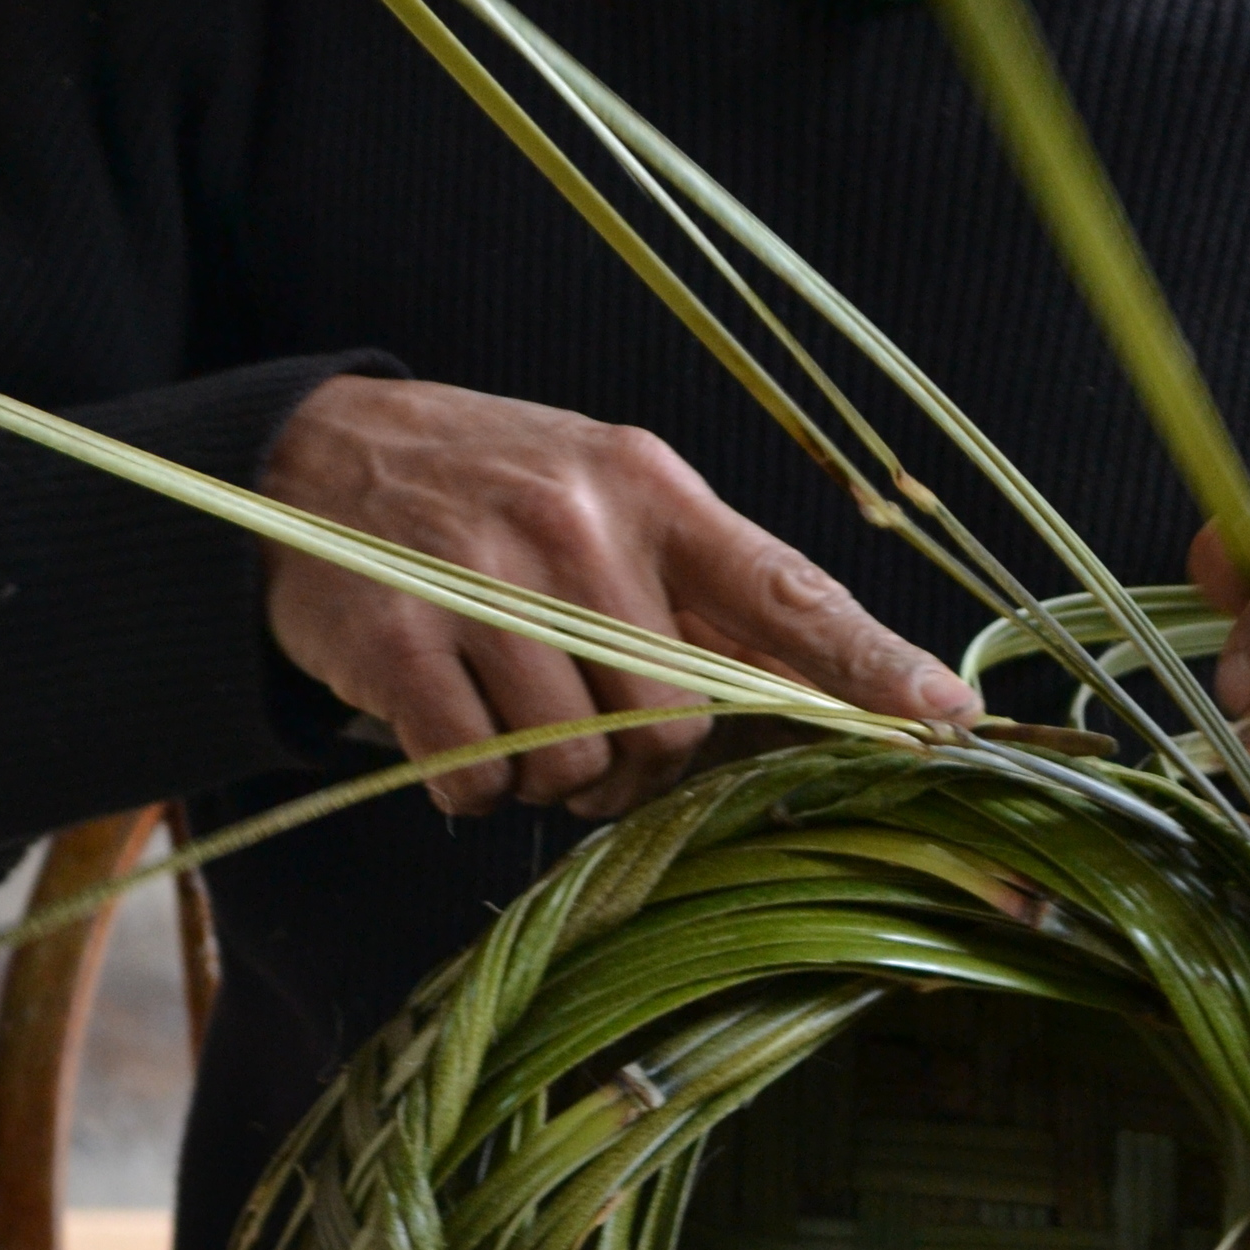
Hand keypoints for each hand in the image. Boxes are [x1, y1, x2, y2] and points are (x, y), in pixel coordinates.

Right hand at [262, 377, 977, 819]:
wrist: (301, 461)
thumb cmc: (482, 493)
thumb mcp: (602, 498)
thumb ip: (699, 589)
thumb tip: (820, 693)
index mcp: (652, 490)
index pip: (787, 590)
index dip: (873, 666)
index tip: (948, 719)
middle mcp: (579, 527)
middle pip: (676, 722)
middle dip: (641, 761)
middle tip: (587, 727)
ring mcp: (483, 582)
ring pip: (578, 763)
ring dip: (550, 777)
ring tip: (509, 713)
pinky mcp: (397, 642)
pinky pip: (481, 778)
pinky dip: (473, 787)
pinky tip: (452, 733)